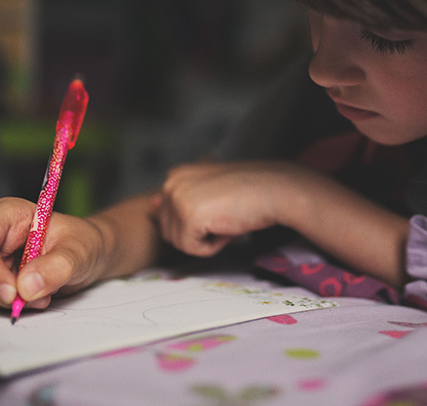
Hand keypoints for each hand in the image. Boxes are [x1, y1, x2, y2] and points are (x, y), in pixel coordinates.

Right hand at [0, 197, 106, 309]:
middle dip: (0, 289)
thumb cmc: (84, 242)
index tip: (11, 292)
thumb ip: (56, 266)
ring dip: (10, 299)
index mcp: (8, 215)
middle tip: (30, 299)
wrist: (91, 255)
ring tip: (43, 294)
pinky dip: (13, 304)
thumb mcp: (78, 251)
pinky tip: (37, 296)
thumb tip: (26, 286)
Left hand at [152, 161, 306, 257]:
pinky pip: (193, 250)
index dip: (197, 222)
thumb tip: (150, 207)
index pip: (168, 219)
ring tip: (227, 217)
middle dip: (198, 232)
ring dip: (206, 239)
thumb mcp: (208, 192)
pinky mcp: (189, 216)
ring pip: (180, 244)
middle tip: (225, 213)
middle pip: (170, 233)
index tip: (219, 206)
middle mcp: (171, 183)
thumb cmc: (248, 193)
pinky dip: (213, 246)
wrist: (276, 190)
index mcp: (174, 175)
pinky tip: (228, 225)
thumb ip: (179, 198)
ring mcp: (178, 199)